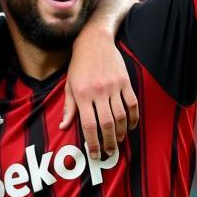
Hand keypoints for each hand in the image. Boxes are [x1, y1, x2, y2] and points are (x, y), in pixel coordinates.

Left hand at [59, 35, 138, 158]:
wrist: (94, 42)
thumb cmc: (78, 66)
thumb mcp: (69, 86)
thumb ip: (68, 108)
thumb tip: (63, 127)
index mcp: (82, 94)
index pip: (88, 125)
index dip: (92, 142)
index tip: (95, 154)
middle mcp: (98, 92)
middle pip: (106, 124)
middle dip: (108, 142)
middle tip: (109, 152)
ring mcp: (113, 86)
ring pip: (121, 116)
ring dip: (121, 132)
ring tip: (119, 141)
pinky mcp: (125, 82)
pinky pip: (132, 103)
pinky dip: (133, 117)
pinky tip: (130, 126)